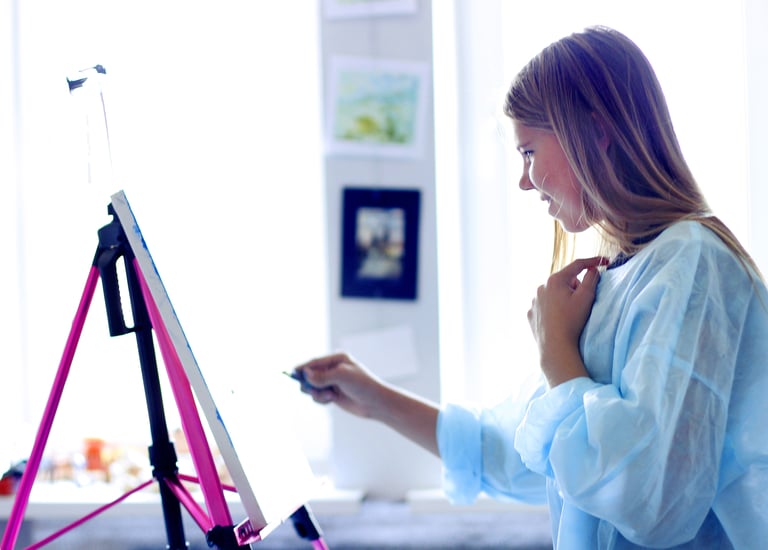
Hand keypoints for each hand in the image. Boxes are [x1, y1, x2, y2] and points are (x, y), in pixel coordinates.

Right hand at [291, 352, 440, 455]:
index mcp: (337, 359)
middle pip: (310, 374)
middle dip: (308, 383)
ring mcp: (332, 382)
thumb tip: (306, 374)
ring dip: (316, 393)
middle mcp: (333, 369)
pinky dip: (320, 400)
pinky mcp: (332, 394)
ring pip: (312, 387)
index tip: (292, 372)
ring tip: (327, 397)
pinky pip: (317, 396)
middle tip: (309, 390)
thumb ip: (323, 376)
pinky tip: (331, 401)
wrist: (376, 404)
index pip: (315, 362)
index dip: (303, 367)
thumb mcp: (343, 378)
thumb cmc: (364, 386)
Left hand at [528, 256, 605, 385]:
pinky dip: (552, 309)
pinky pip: (545, 306)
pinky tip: (557, 320)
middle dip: (575, 287)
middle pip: (565, 281)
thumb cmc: (572, 321)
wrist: (555, 346)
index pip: (577, 265)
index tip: (604, 261)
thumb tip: (593, 270)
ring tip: (569, 314)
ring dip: (563, 298)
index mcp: (555, 280)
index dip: (592, 262)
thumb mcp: (586, 297)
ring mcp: (534, 301)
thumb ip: (591, 279)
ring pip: (553, 294)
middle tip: (581, 302)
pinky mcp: (531, 314)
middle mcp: (541, 287)